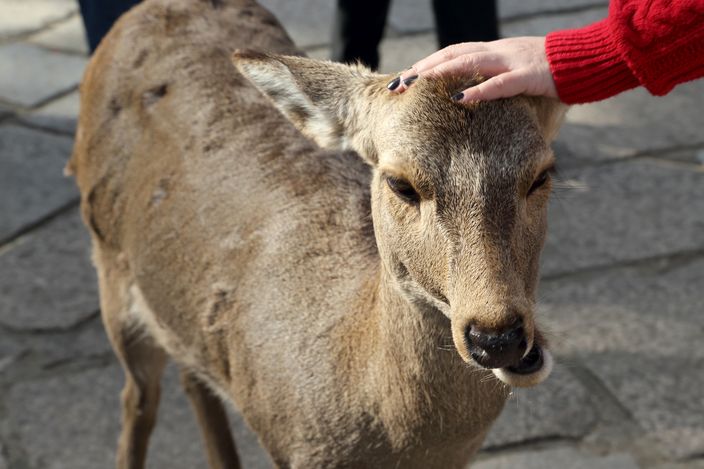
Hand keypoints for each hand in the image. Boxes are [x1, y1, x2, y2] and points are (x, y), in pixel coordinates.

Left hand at [388, 37, 558, 101]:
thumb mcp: (515, 73)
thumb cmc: (549, 72)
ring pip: (469, 62)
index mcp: (492, 51)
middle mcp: (497, 52)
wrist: (585, 61)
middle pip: (452, 55)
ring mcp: (511, 61)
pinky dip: (480, 91)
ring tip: (417, 83)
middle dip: (422, 69)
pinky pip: (500, 83)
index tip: (403, 79)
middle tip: (398, 84)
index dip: (426, 64)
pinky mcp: (528, 75)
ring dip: (440, 73)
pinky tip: (461, 99)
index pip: (452, 54)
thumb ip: (493, 81)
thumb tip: (471, 99)